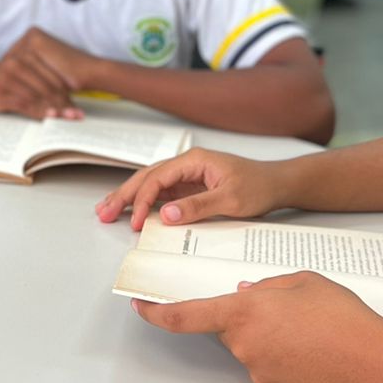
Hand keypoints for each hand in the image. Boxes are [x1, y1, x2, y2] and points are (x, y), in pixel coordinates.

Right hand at [0, 28, 86, 119]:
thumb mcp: (15, 71)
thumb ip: (35, 77)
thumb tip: (61, 93)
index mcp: (24, 55)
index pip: (51, 75)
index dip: (67, 91)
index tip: (78, 103)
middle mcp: (17, 64)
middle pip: (48, 86)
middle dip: (65, 102)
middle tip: (78, 116)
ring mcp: (9, 78)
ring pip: (39, 96)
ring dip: (56, 110)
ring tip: (70, 119)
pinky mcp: (2, 92)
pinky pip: (26, 104)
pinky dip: (40, 112)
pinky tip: (51, 119)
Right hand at [96, 147, 286, 230]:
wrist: (278, 184)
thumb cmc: (259, 187)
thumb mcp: (230, 200)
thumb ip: (197, 207)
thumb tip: (164, 214)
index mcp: (194, 161)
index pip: (158, 178)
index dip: (142, 199)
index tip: (135, 220)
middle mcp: (187, 164)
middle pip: (147, 177)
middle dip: (124, 195)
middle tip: (104, 212)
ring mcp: (188, 175)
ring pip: (150, 183)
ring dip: (129, 197)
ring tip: (107, 210)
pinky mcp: (191, 186)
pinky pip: (162, 192)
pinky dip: (144, 201)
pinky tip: (132, 211)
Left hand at [133, 272, 382, 382]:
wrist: (373, 362)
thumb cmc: (342, 316)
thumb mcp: (302, 281)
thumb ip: (267, 285)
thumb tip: (248, 292)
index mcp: (243, 312)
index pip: (186, 315)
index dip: (158, 312)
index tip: (140, 306)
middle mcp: (244, 345)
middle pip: (229, 329)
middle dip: (248, 318)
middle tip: (287, 310)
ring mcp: (259, 372)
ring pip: (252, 348)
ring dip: (270, 337)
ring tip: (310, 329)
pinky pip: (271, 367)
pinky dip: (285, 356)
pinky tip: (314, 349)